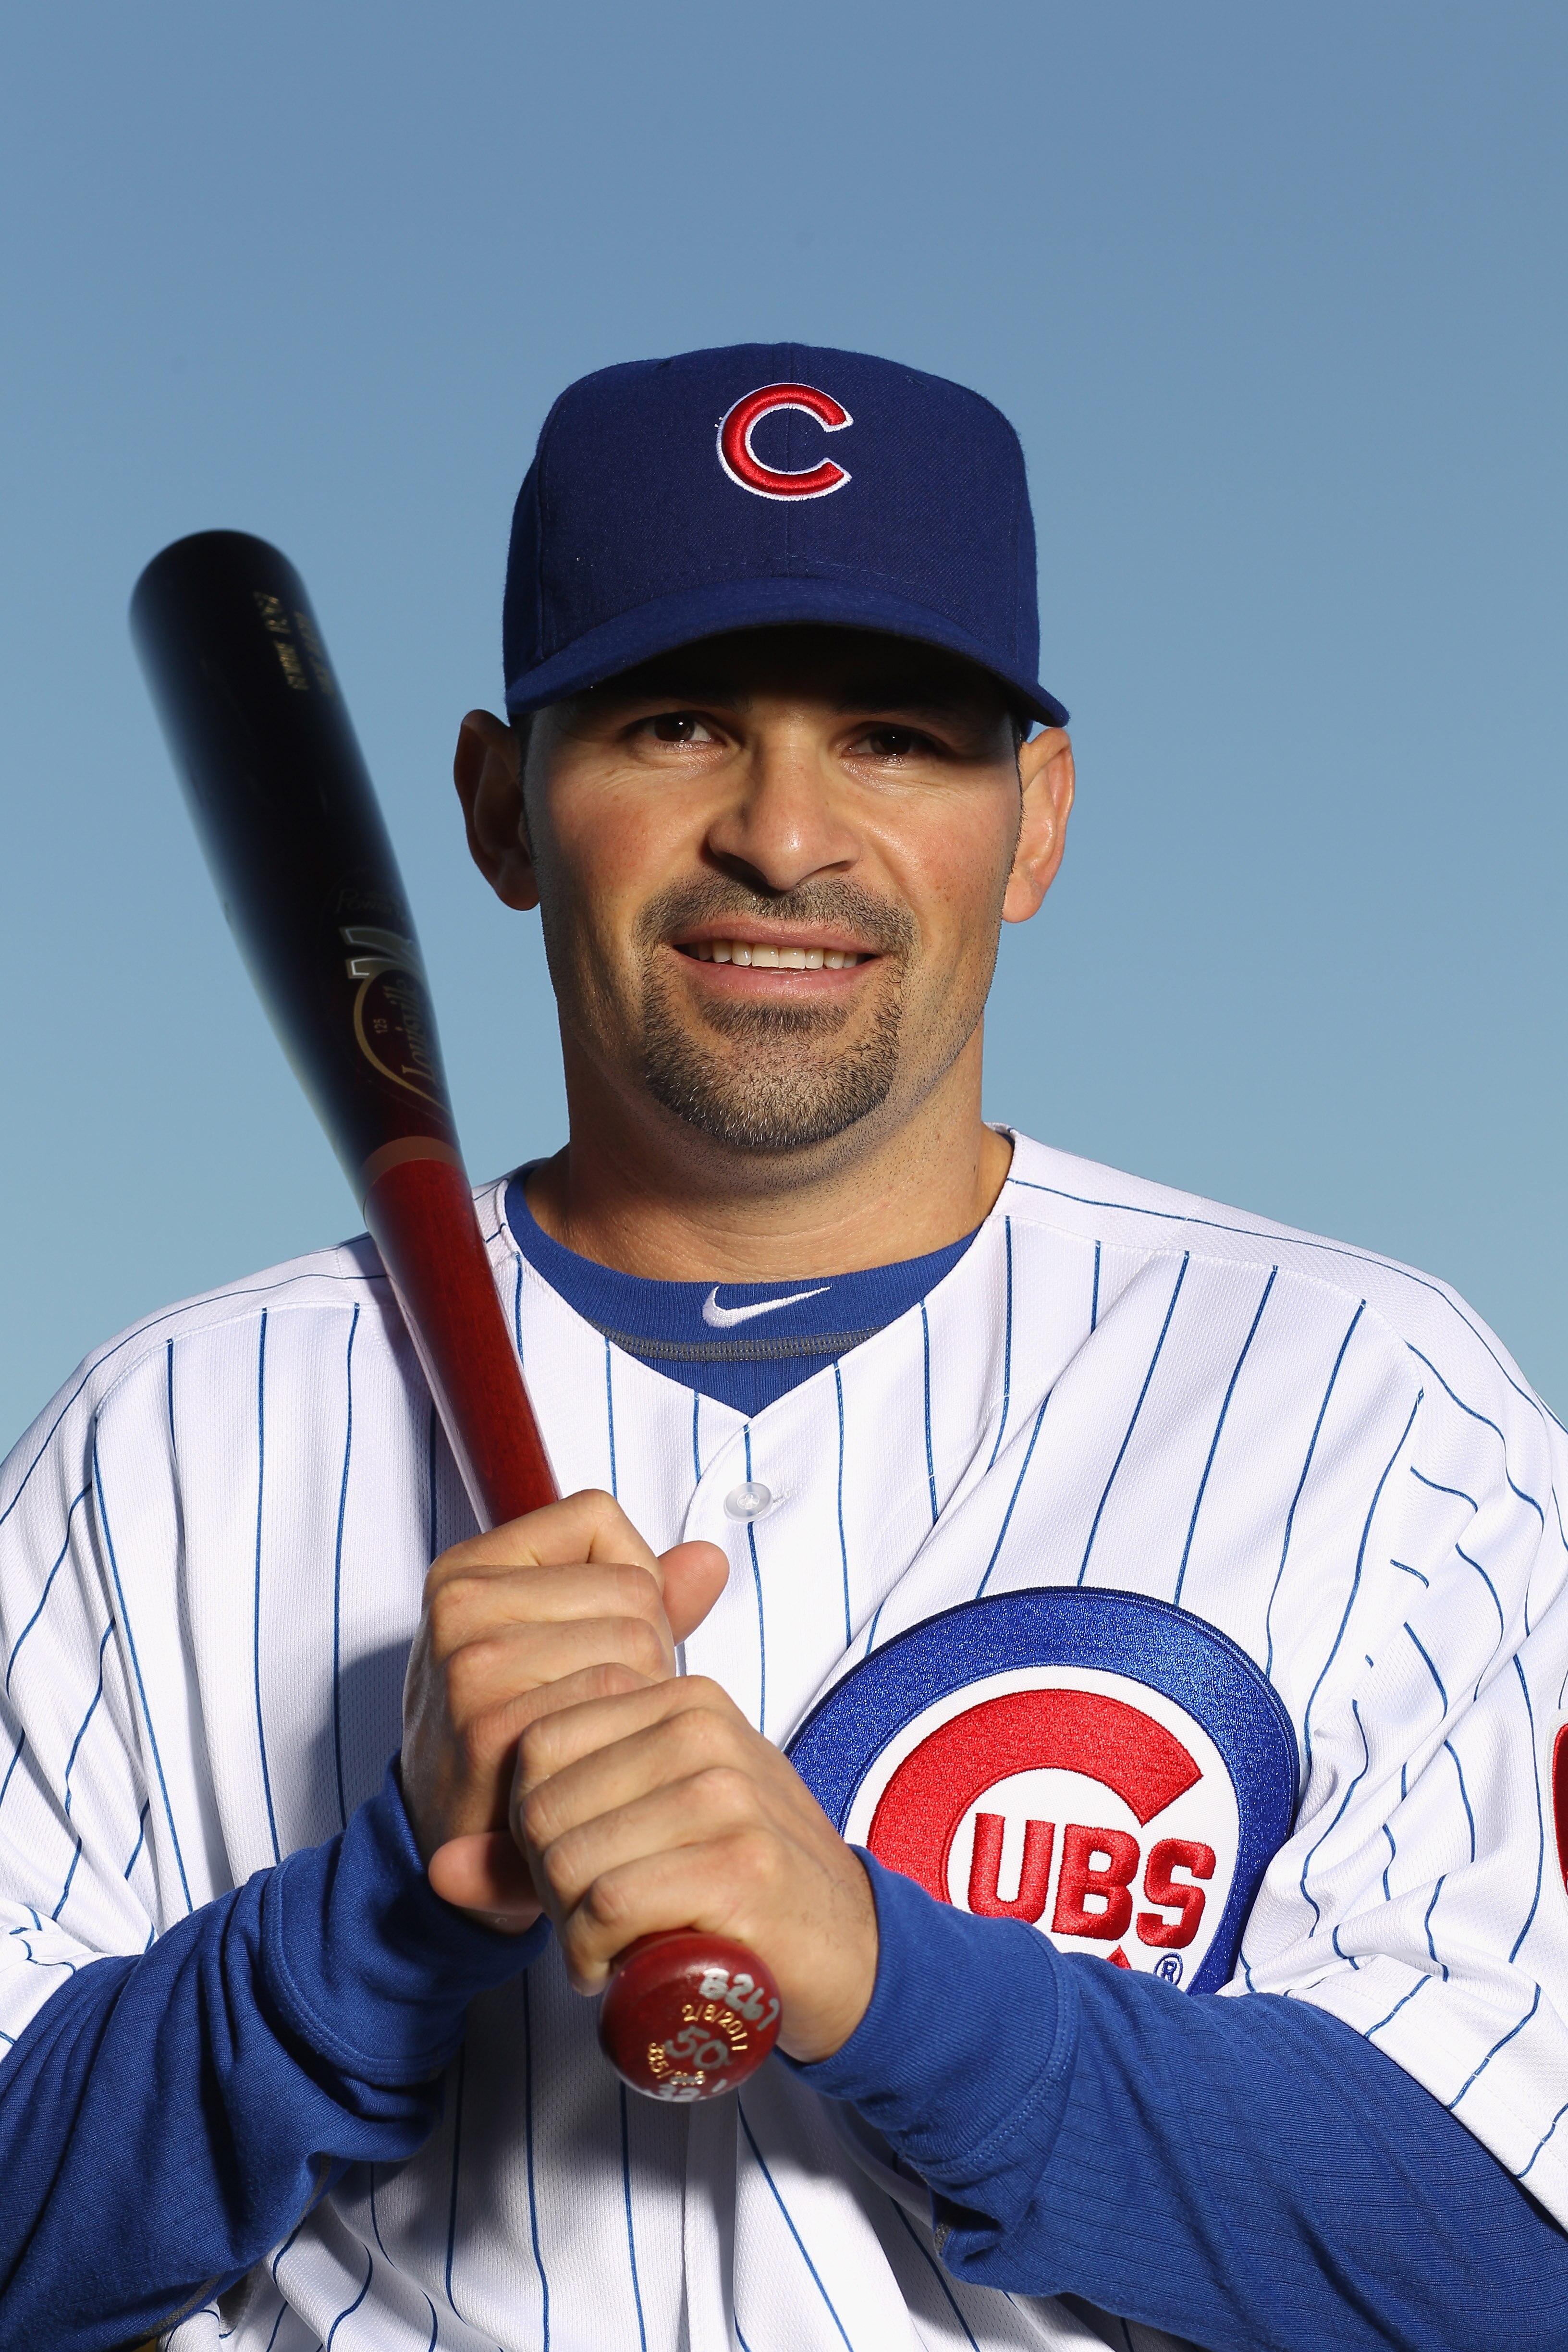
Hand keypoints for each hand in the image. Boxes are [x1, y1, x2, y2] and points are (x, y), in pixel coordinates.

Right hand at [402, 1488, 727, 1929]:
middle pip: (630, 1587)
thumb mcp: (558, 1645)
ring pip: (635, 1639)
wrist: (455, 1851)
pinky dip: (627, 1733)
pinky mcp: (496, 1727)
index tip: (593, 1636)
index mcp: (468, 1570)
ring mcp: (474, 1665)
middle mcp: (461, 1605)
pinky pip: (617, 1696)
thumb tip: (711, 1561)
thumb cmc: (514, 1735)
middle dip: (643, 1648)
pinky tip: (594, 1766)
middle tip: (595, 1707)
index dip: (624, 1577)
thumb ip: (640, 1595)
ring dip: (640, 1695)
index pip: (596, 1518)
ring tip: (595, 1735)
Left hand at [510, 1675, 878, 2062]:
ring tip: (614, 1942)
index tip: (578, 1870)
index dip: (532, 1827)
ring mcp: (728, 1793)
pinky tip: (626, 1965)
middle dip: (548, 1883)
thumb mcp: (640, 1836)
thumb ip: (548, 1837)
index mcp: (679, 1700)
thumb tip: (440, 1872)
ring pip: (568, 1858)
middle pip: (543, 1806)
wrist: (848, 1950)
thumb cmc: (733, 1888)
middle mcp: (703, 1730)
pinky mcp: (742, 1864)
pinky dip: (598, 1954)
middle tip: (596, 1918)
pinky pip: (610, 1904)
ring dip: (571, 1927)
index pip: (537, 1745)